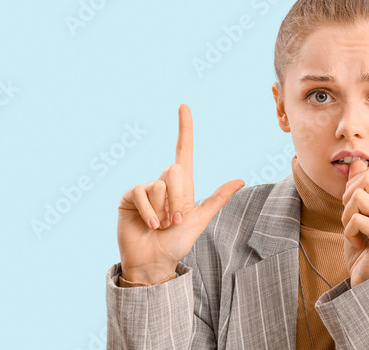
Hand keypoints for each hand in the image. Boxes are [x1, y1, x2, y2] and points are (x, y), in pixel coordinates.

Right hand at [116, 104, 244, 284]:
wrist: (155, 262)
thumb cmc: (178, 243)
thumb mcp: (200, 219)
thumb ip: (217, 198)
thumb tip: (240, 179)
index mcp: (182, 185)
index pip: (183, 150)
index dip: (184, 128)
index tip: (184, 106)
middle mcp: (162, 183)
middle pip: (175, 170)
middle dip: (179, 199)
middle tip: (175, 221)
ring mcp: (145, 189)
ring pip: (159, 184)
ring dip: (164, 210)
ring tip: (161, 226)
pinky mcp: (129, 197)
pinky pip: (141, 191)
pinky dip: (150, 210)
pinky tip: (150, 224)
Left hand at [340, 159, 368, 287]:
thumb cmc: (362, 249)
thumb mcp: (357, 215)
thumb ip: (358, 189)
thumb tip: (358, 161)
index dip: (353, 184)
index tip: (350, 205)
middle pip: (367, 178)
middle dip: (347, 194)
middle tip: (348, 215)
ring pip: (358, 197)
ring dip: (346, 214)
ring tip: (351, 230)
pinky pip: (357, 219)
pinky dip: (348, 230)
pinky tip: (355, 242)